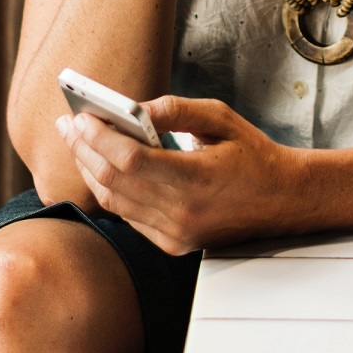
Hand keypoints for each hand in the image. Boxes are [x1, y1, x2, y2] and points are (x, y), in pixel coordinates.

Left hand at [59, 95, 303, 254]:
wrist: (284, 200)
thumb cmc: (254, 156)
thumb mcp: (220, 119)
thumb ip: (174, 110)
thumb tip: (132, 108)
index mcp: (196, 179)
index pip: (129, 160)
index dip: (98, 137)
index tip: (80, 116)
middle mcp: (181, 213)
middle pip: (112, 181)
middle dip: (83, 149)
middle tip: (67, 124)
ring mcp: (175, 233)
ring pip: (113, 202)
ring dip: (89, 170)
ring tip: (77, 142)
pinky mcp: (173, 244)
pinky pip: (128, 217)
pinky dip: (109, 191)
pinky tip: (101, 168)